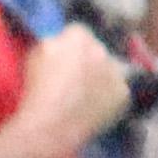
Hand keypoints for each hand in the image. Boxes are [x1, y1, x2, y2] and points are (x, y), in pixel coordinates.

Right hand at [19, 24, 135, 151]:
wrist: (51, 126)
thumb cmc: (35, 90)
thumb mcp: (33, 55)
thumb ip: (49, 42)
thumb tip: (57, 39)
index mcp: (77, 36)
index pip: (76, 31)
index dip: (66, 44)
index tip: (58, 57)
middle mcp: (102, 49)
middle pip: (95, 49)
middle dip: (86, 59)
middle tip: (70, 77)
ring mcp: (116, 72)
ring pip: (109, 70)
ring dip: (99, 77)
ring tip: (82, 95)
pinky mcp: (124, 94)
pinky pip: (116, 92)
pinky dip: (107, 98)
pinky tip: (91, 108)